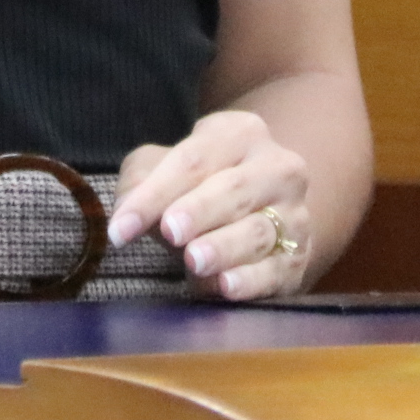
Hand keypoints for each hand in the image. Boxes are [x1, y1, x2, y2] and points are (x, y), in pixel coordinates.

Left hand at [109, 109, 313, 300]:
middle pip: (233, 189)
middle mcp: (276, 168)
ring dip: (224, 246)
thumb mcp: (163, 168)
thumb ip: (141, 181)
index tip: (121, 228)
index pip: (194, 159)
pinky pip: (277, 269)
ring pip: (258, 230)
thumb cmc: (197, 185)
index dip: (155, 193)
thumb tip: (128, 212)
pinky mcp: (298, 257)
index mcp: (241, 133)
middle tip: (170, 231)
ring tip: (194, 260)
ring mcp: (293, 214)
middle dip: (199, 210)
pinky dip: (251, 280)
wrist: (257, 211)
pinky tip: (226, 286)